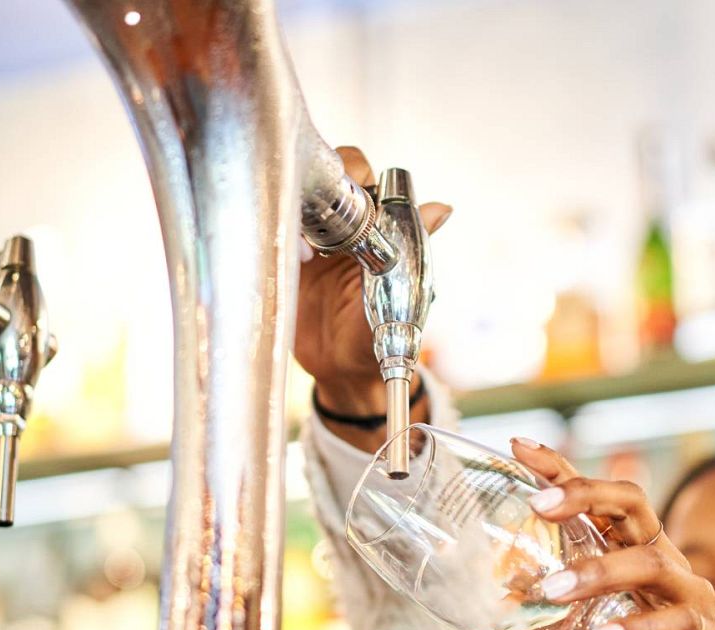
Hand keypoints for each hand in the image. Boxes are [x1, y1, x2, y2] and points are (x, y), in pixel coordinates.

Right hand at [294, 147, 451, 448]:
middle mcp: (344, 226)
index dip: (356, 172)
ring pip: (296, 199)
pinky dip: (278, 235)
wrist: (343, 372)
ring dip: (298, 212)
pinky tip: (294, 261)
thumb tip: (442, 208)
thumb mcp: (400, 296)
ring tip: (309, 251)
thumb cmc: (379, 335)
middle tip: (321, 213)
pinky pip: (273, 232)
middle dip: (321, 185)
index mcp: (377, 227)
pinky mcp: (284, 259)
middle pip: (326, 178)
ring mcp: (311, 241)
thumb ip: (413, 248)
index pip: (366, 177)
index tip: (351, 186)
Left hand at [465, 439, 714, 629]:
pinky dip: (639, 627)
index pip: (596, 503)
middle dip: (588, 495)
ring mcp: (688, 598)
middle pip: (633, 507)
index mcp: (626, 559)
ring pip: (653, 562)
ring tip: (556, 591)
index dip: (562, 471)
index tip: (518, 447)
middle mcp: (661, 566)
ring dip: (601, 572)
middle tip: (540, 505)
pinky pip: (677, 622)